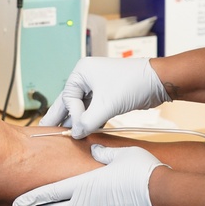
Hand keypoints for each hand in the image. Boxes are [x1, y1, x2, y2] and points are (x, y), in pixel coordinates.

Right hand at [40, 58, 169, 138]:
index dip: (73, 116)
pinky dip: (90, 119)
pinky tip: (84, 130)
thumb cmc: (133, 84)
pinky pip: (93, 109)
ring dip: (78, 120)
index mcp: (82, 72)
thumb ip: (88, 121)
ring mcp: (97, 85)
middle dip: (59, 116)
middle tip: (45, 129)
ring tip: (62, 133)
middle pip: (69, 100)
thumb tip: (75, 133)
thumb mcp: (107, 105)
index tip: (77, 131)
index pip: (69, 99)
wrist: (159, 81)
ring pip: (82, 106)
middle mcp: (87, 77)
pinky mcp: (108, 94)